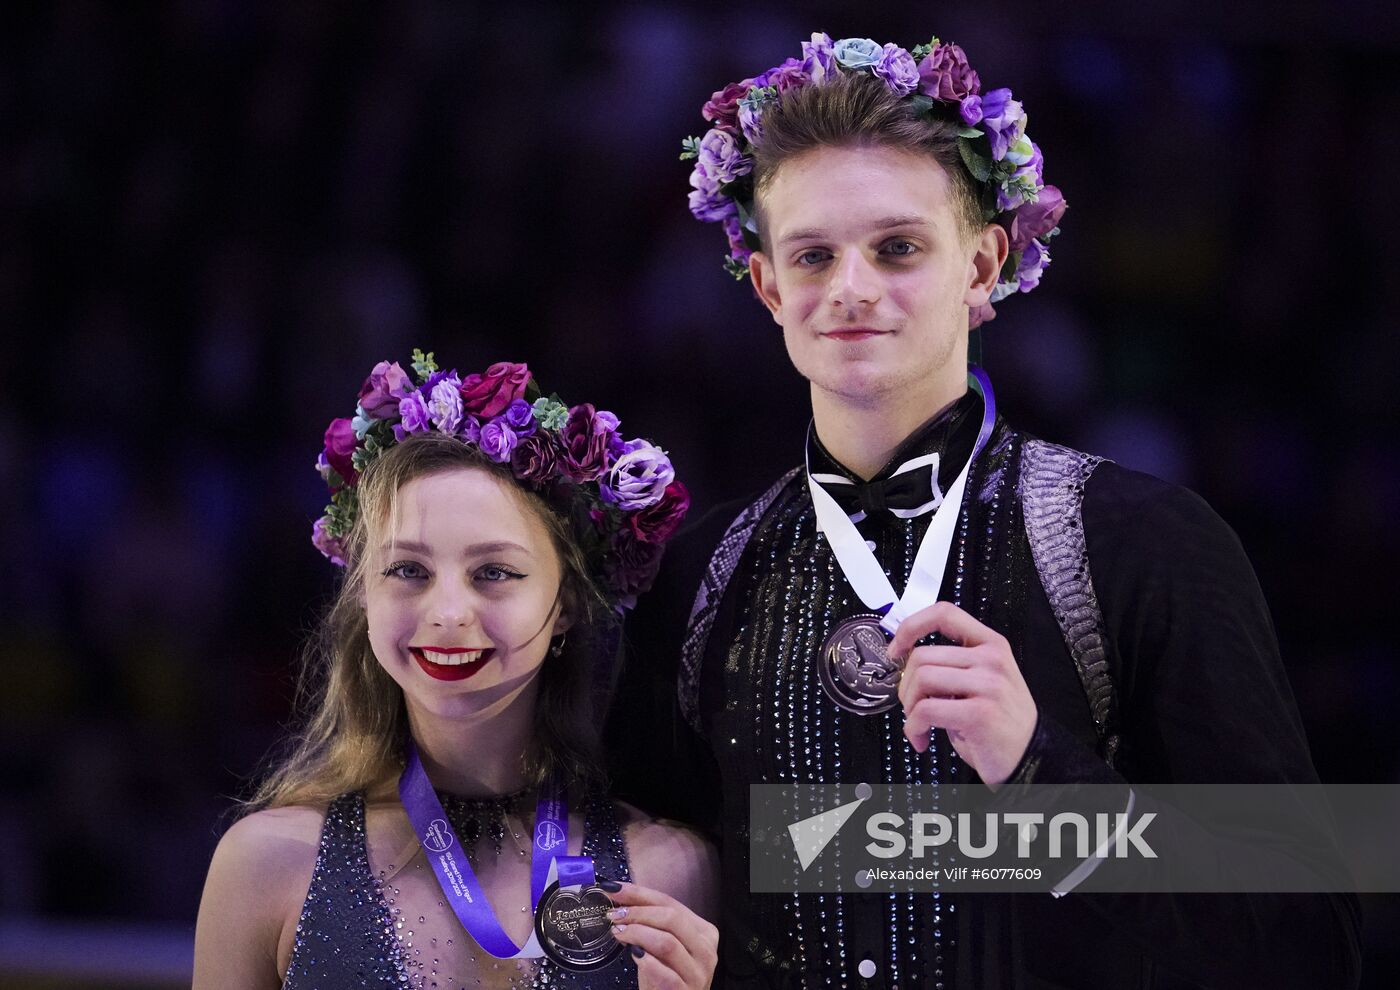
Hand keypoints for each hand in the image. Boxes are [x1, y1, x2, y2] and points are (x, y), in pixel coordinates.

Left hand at [602, 880, 717, 988]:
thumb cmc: (665, 977)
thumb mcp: (660, 946)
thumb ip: (649, 923)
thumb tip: (620, 898)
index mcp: (703, 931)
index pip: (671, 903)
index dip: (639, 893)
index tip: (613, 889)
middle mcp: (706, 950)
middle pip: (671, 918)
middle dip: (637, 912)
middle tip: (614, 915)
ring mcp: (698, 973)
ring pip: (667, 942)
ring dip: (637, 934)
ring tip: (619, 933)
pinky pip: (664, 973)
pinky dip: (645, 961)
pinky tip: (634, 956)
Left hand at [890, 600, 1036, 786]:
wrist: (1031, 758)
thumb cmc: (999, 724)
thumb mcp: (982, 682)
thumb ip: (952, 665)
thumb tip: (906, 663)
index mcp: (991, 644)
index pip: (945, 613)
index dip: (911, 626)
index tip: (896, 649)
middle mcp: (991, 659)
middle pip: (923, 655)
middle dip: (906, 685)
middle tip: (912, 707)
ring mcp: (988, 685)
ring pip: (921, 679)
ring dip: (909, 706)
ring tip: (919, 724)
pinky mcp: (979, 714)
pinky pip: (926, 710)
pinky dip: (913, 727)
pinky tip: (922, 738)